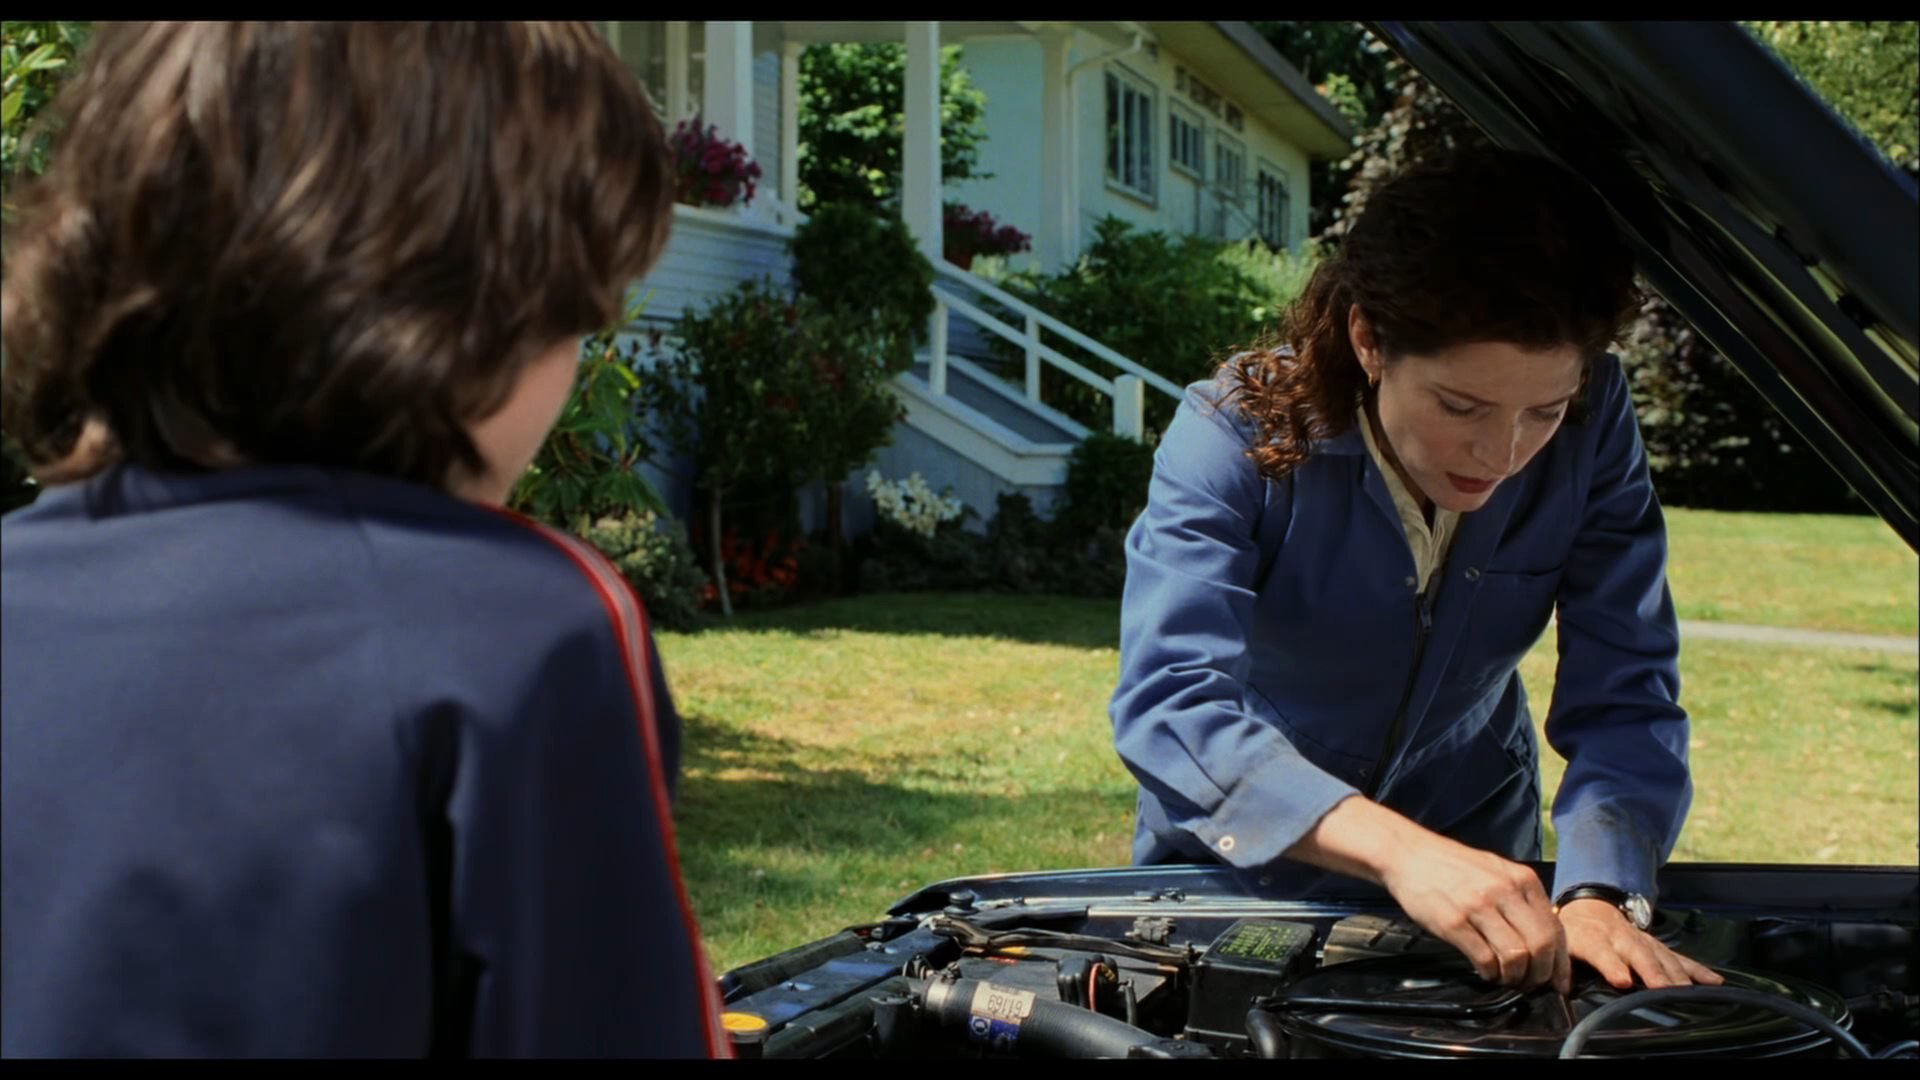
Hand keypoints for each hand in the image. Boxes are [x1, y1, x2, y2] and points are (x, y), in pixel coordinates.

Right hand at [1379, 832, 1571, 993]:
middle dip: (1541, 974)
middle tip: (1531, 984)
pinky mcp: (1453, 922)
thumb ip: (1521, 899)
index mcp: (1522, 879)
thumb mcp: (1497, 872)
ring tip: (1506, 978)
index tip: (1558, 981)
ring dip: (1514, 977)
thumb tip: (1546, 938)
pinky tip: (1485, 971)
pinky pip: (1484, 959)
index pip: (1556, 929)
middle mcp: (1504, 891)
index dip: (1560, 963)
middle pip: (1542, 945)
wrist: (1409, 854)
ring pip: (1516, 956)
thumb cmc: (1453, 866)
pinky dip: (1490, 973)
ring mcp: (1478, 906)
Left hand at [1558, 899, 1724, 989]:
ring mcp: (1642, 941)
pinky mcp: (1658, 946)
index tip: (1622, 980)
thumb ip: (1563, 966)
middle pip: (1639, 954)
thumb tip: (1562, 988)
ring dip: (1677, 974)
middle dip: (1653, 972)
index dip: (1612, 965)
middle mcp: (1620, 937)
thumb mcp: (1560, 945)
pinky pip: (1680, 958)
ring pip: (1662, 956)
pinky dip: (1698, 971)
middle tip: (1663, 988)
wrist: (1590, 907)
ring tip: (1690, 992)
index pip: (1601, 951)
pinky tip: (1714, 982)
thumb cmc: (1575, 933)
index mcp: (1592, 938)